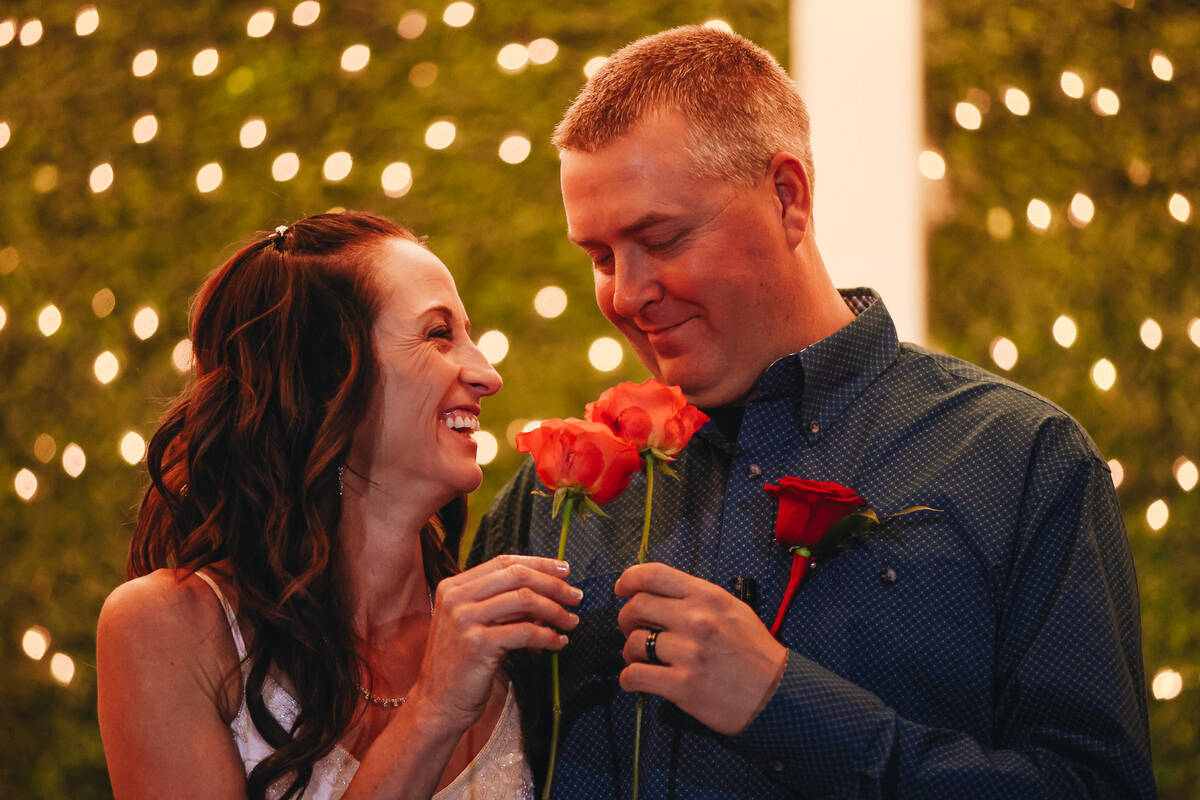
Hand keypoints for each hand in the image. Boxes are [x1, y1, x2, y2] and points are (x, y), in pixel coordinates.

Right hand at [407, 555, 581, 733]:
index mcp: (454, 586)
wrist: (437, 703)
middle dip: (553, 585)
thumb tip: (546, 587)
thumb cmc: (461, 664)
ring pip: (524, 600)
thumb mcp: (475, 623)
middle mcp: (456, 597)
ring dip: (555, 610)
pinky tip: (558, 642)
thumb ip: (501, 602)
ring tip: (571, 621)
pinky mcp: (476, 644)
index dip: (539, 563)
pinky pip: (524, 632)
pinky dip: (548, 636)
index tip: (564, 570)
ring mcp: (464, 619)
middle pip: (517, 576)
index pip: (504, 562)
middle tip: (576, 596)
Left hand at [615, 562, 786, 734]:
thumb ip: (697, 598)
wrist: (776, 695)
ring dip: (629, 652)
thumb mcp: (733, 610)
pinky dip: (629, 678)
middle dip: (626, 618)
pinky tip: (636, 680)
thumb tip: (658, 593)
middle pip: (636, 607)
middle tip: (632, 629)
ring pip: (633, 642)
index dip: (629, 578)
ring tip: (640, 658)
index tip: (621, 587)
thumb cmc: (755, 653)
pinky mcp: (683, 685)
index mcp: (708, 597)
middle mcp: (697, 620)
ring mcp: (689, 653)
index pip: (655, 575)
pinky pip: (636, 676)